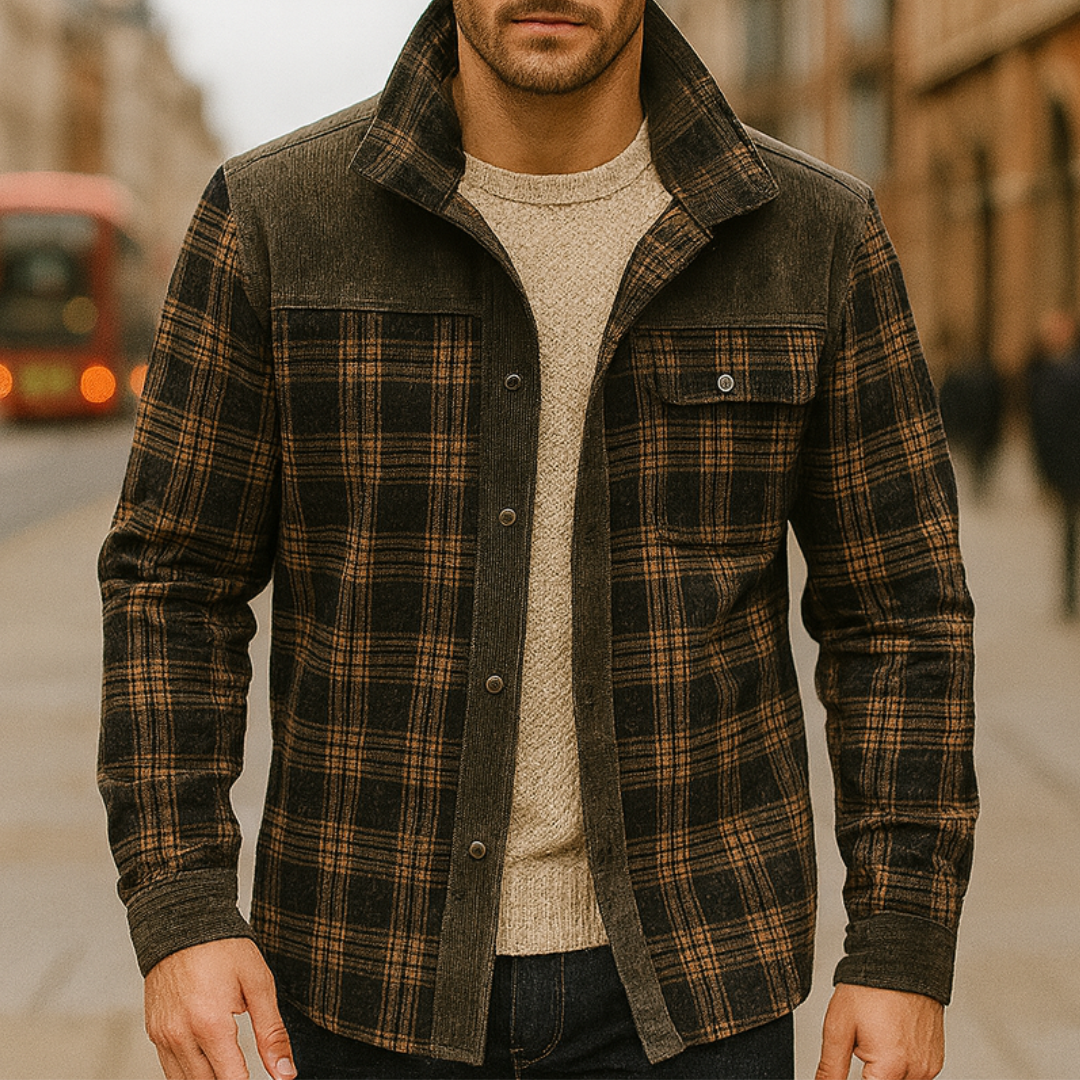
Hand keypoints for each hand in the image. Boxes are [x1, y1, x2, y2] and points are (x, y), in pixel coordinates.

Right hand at [144, 938, 295, 1079]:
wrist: (184, 922)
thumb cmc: (223, 948)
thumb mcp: (259, 984)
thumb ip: (272, 1033)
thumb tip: (284, 1072)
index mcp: (209, 1024)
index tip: (263, 1079)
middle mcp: (180, 1035)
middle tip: (245, 1070)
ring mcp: (163, 1035)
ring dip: (208, 1079)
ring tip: (229, 1067)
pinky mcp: (153, 1032)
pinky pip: (169, 1067)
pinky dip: (189, 1071)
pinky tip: (207, 1063)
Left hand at [815, 983, 944, 1079]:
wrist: (900, 963)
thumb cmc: (870, 988)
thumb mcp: (838, 1027)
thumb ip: (831, 1068)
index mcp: (891, 1067)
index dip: (857, 1076)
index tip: (856, 1056)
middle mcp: (916, 1071)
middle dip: (870, 1073)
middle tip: (864, 1041)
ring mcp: (929, 1066)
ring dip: (885, 1070)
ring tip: (877, 1035)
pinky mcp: (935, 1059)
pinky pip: (914, 1072)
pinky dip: (900, 1062)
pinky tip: (891, 1037)